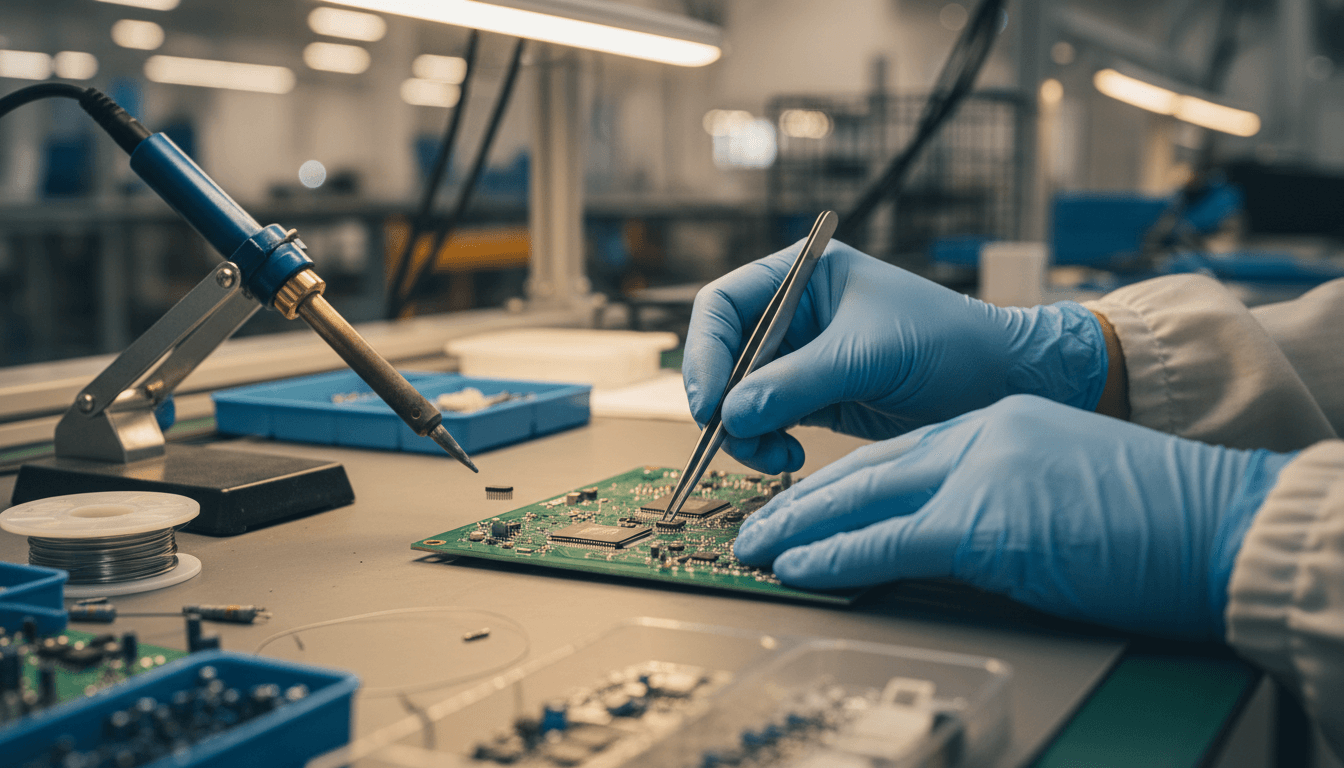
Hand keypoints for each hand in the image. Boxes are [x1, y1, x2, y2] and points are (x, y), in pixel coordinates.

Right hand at [683, 240, 1107, 473]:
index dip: (704, 353)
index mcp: (803, 275)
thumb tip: (729, 413)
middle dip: (722, 401)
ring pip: (738, 397)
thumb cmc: (949, 344)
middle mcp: (794, 314)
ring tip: (776, 456)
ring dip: (744, 432)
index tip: (707, 402)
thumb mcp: (868, 355)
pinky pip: (764, 423)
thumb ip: (795, 383)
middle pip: (722, 356)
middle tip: (733, 439)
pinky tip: (790, 459)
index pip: (724, 306)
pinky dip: (765, 445)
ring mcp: (800, 359)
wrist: (1003, 384)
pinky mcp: (813, 400)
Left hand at [733, 395, 1295, 638]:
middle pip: (868, 468)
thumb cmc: (1156, 514)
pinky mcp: (985, 522)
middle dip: (804, 501)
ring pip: (864, 497)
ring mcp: (980, 475)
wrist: (1220, 520)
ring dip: (799, 527)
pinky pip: (887, 541)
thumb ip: (999, 493)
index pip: (898, 453)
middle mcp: (979, 437)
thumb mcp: (1061, 483)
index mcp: (996, 425)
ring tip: (754, 547)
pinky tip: (796, 565)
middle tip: (755, 525)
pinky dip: (834, 554)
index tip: (804, 505)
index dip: (842, 483)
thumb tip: (949, 532)